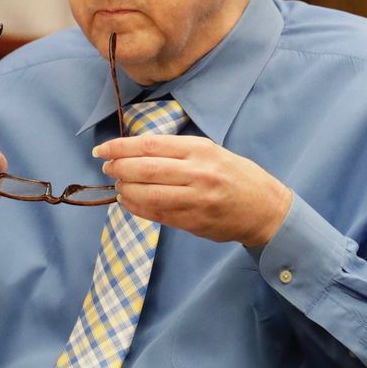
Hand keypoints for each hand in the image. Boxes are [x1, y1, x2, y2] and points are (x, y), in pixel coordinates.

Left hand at [94, 134, 291, 246]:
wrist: (265, 209)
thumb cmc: (236, 175)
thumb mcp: (212, 151)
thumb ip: (178, 151)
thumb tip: (136, 151)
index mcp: (200, 150)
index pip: (150, 145)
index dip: (120, 147)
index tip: (102, 149)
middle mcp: (198, 173)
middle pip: (145, 169)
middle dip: (118, 168)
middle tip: (106, 167)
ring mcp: (196, 200)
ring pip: (148, 194)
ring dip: (125, 190)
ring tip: (118, 186)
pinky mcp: (194, 222)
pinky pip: (157, 214)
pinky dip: (137, 208)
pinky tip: (128, 202)